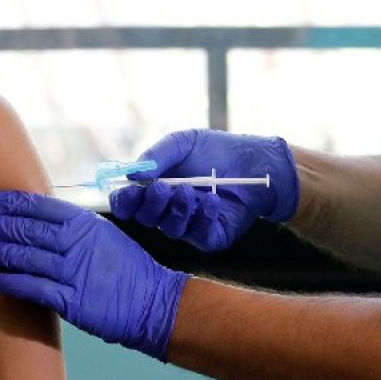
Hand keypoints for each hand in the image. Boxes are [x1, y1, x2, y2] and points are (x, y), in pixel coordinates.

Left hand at [0, 190, 187, 359]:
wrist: (153, 302)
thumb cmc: (126, 267)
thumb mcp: (101, 234)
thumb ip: (71, 225)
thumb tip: (38, 217)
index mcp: (82, 222)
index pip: (37, 206)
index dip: (8, 202)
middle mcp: (76, 243)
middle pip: (27, 228)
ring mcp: (74, 271)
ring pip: (26, 257)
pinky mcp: (73, 301)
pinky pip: (36, 289)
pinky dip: (14, 284)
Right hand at [109, 129, 298, 251]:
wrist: (256, 163)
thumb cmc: (217, 151)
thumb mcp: (184, 142)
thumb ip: (157, 155)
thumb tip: (132, 173)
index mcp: (155, 187)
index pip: (128, 202)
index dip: (124, 200)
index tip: (130, 191)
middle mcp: (167, 209)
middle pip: (144, 218)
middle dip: (151, 204)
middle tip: (163, 188)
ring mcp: (188, 225)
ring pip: (169, 229)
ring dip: (178, 209)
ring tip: (191, 190)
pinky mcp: (210, 237)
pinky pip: (197, 235)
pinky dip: (202, 217)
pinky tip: (212, 200)